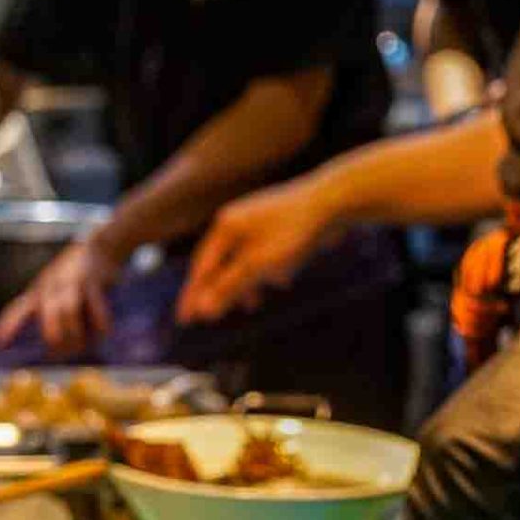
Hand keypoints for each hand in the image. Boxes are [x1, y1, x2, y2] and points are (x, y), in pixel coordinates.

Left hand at [0, 238, 121, 356]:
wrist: (99, 247)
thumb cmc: (75, 274)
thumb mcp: (54, 287)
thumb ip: (49, 310)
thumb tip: (53, 343)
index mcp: (38, 291)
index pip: (18, 309)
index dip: (8, 326)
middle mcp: (51, 285)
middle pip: (48, 314)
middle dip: (54, 337)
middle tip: (61, 354)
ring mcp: (71, 281)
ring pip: (68, 311)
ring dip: (75, 333)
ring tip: (81, 346)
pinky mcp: (91, 280)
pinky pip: (94, 305)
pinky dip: (99, 322)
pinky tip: (103, 332)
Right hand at [176, 179, 333, 323]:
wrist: (334, 200)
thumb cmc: (294, 231)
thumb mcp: (259, 265)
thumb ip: (230, 287)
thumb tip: (204, 310)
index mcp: (225, 227)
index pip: (202, 268)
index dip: (193, 296)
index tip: (185, 320)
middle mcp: (237, 220)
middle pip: (221, 263)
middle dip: (219, 291)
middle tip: (210, 318)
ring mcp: (259, 220)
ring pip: (245, 259)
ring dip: (246, 283)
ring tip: (251, 305)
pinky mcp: (280, 222)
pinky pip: (265, 252)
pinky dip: (267, 269)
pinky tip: (281, 281)